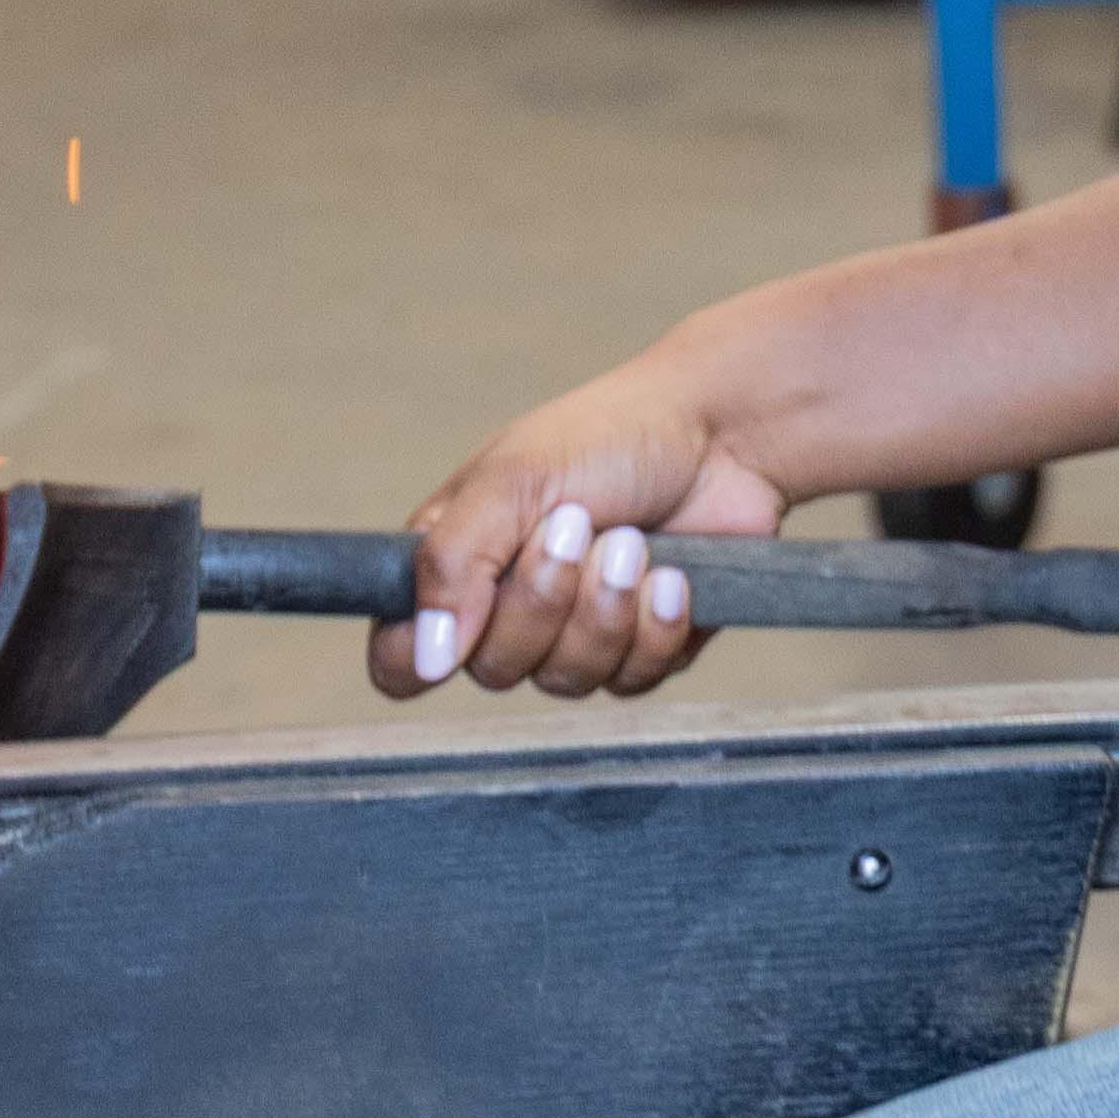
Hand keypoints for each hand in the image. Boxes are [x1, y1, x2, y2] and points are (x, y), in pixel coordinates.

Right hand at [372, 351, 788, 701]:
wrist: (721, 435)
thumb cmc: (607, 438)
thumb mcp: (512, 481)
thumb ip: (450, 565)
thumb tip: (422, 657)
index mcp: (455, 563)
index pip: (398, 655)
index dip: (416, 656)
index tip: (461, 622)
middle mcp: (507, 608)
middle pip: (493, 671)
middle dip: (544, 599)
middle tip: (577, 526)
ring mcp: (574, 635)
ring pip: (567, 681)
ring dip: (606, 608)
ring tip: (633, 543)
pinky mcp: (640, 651)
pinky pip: (632, 681)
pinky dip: (656, 624)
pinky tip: (675, 575)